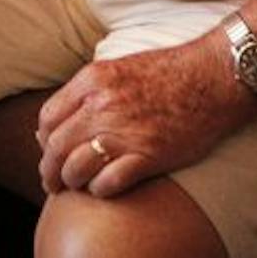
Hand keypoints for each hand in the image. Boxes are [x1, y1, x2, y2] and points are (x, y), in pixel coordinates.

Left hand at [34, 34, 256, 198]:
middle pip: (55, 147)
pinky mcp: (148, 155)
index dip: (43, 140)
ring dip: (71, 182)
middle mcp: (102, 106)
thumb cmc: (169, 71)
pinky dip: (100, 190)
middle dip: (49, 169)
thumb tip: (64, 117)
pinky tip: (103, 188)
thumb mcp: (119, 67)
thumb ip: (90, 89)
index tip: (48, 151)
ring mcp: (124, 132)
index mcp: (92, 80)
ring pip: (75, 168)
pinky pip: (108, 183)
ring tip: (75, 187)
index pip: (47, 118)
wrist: (213, 77)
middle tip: (52, 182)